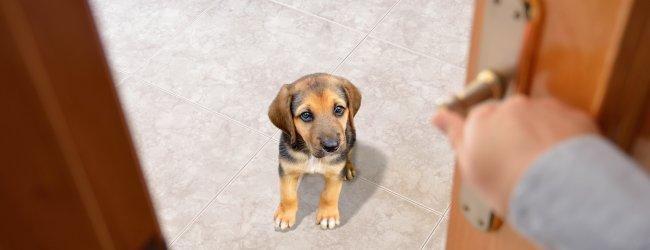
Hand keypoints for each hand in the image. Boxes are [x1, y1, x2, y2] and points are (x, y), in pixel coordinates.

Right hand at [433, 95, 597, 215]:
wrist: (558, 188)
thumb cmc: (511, 183)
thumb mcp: (470, 166)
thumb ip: (455, 135)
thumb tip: (438, 117)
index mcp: (481, 118)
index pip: (477, 120)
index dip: (484, 140)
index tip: (490, 151)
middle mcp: (511, 107)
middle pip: (508, 118)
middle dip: (512, 135)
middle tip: (516, 164)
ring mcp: (542, 109)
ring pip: (537, 119)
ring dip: (538, 136)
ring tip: (541, 166)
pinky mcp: (572, 115)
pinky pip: (564, 123)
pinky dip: (563, 138)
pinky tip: (560, 161)